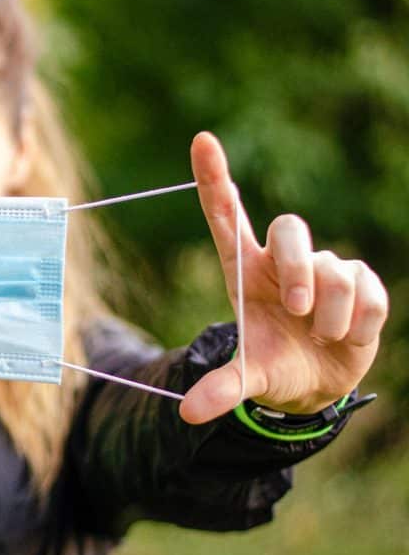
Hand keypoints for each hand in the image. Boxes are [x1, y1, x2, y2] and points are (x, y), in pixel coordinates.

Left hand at [179, 133, 387, 424]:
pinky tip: (347, 336)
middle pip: (290, 228)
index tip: (201, 140)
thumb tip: (187, 414)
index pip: (225, 215)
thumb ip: (222, 390)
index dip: (214, 177)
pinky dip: (359, 321)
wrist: (316, 384)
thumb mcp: (248, 379)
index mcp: (244, 270)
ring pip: (333, 267)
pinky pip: (367, 290)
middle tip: (297, 309)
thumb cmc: (273, 366)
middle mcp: (281, 261)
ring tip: (320, 336)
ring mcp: (324, 268)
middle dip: (298, 266)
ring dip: (329, 312)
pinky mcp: (361, 284)